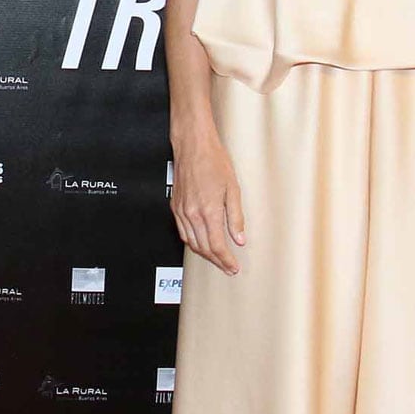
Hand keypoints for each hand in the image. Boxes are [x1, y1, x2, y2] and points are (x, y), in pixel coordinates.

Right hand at [171, 130, 245, 275]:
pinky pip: (182, 232)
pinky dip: (192, 242)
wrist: (193, 147)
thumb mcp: (233, 189)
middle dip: (216, 261)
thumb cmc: (214, 162)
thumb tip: (239, 238)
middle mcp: (192, 214)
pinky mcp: (175, 206)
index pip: (217, 246)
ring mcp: (181, 211)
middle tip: (228, 266)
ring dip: (204, 254)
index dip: (226, 260)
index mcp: (208, 211)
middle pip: (203, 248)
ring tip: (216, 258)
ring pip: (191, 242)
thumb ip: (236, 217)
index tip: (233, 266)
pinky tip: (200, 242)